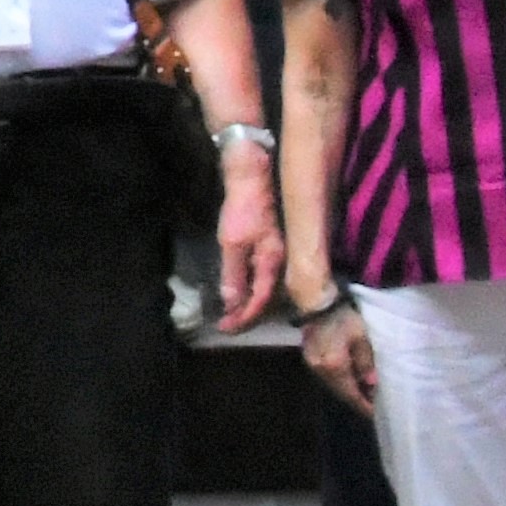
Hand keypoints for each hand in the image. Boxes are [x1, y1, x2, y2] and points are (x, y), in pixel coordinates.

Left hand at [213, 157, 282, 331]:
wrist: (253, 177)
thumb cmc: (243, 207)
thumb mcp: (232, 242)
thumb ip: (233, 274)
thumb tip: (232, 304)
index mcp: (273, 263)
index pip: (260, 301)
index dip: (243, 318)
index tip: (224, 328)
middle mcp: (281, 263)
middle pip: (267, 299)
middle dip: (246, 315)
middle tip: (226, 324)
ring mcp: (278, 254)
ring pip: (266, 288)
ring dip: (249, 303)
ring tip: (231, 313)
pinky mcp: (272, 247)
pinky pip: (263, 276)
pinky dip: (251, 288)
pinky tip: (242, 290)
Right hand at [302, 301, 380, 413]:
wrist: (317, 303)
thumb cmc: (343, 317)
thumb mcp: (361, 337)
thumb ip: (366, 362)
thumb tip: (372, 383)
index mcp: (335, 367)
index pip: (352, 394)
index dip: (364, 406)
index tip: (376, 414)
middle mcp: (322, 371)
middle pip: (342, 394)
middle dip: (357, 400)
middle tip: (373, 404)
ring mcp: (313, 366)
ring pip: (334, 386)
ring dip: (348, 391)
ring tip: (364, 392)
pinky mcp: (310, 359)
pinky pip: (327, 377)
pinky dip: (340, 381)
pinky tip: (349, 378)